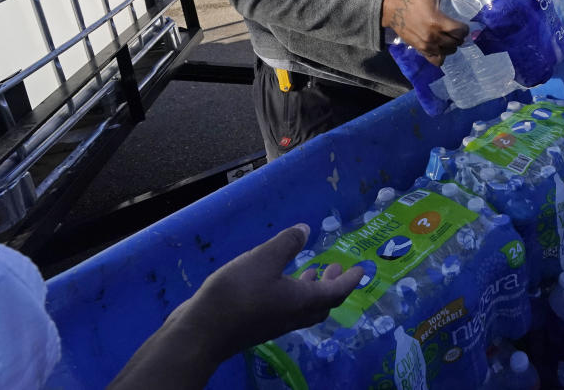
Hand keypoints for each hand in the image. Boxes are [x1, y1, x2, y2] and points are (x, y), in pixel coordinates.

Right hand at [109, 225, 361, 388]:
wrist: (201, 332)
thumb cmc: (237, 293)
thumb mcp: (263, 259)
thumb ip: (286, 244)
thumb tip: (306, 230)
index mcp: (302, 301)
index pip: (336, 293)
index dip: (351, 281)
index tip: (361, 271)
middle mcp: (292, 316)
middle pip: (322, 305)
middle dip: (333, 286)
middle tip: (335, 269)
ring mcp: (274, 323)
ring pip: (304, 309)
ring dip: (312, 291)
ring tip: (311, 272)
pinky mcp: (257, 325)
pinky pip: (286, 310)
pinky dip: (292, 295)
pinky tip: (277, 282)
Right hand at [383, 0, 477, 64]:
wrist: (393, 9)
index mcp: (437, 21)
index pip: (461, 32)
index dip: (465, 28)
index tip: (461, 23)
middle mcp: (433, 36)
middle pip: (457, 43)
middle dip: (459, 36)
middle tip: (455, 29)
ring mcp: (426, 45)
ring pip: (449, 52)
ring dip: (452, 45)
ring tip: (448, 36)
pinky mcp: (420, 50)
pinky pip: (437, 60)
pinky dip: (442, 55)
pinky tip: (441, 46)